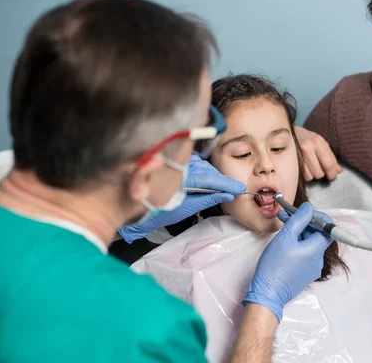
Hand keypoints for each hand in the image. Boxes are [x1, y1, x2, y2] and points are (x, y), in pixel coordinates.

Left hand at [118, 154, 245, 242]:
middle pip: (206, 169)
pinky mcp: (172, 161)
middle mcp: (178, 164)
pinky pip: (192, 163)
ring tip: (222, 186)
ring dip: (211, 175)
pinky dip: (202, 171)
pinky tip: (207, 180)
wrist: (131, 206)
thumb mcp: (184, 208)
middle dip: (220, 179)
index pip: (209, 178)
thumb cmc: (156, 210)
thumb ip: (206, 199)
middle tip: (233, 189)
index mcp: (181, 177)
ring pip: (200, 165)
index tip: (240, 189)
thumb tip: (227, 195)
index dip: (226, 183)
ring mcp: (175, 161)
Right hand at [242, 202, 332, 321]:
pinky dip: (298, 245)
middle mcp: (318, 260)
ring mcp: (312, 268)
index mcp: (316, 250)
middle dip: (304, 223)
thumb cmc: (274, 266)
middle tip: (287, 216)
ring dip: (299, 233)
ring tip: (283, 227)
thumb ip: (298, 219)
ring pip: (310, 244)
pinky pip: (305, 254)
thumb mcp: (285, 238)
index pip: (328, 229)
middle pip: (317, 235)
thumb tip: (309, 208)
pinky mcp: (305, 274)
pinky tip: (285, 243)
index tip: (303, 212)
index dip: (317, 217)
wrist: (268, 293)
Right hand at [295, 126, 341, 180]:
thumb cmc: (305, 138)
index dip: (332, 173)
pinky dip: (304, 174)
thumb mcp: (320, 142)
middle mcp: (306, 148)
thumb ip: (330, 156)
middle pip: (319, 173)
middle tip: (319, 167)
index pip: (328, 164)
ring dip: (312, 174)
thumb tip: (338, 171)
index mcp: (316, 141)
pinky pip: (301, 176)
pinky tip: (303, 167)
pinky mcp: (290, 163)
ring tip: (309, 165)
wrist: (285, 133)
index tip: (333, 176)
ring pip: (310, 177)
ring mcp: (296, 156)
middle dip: (321, 173)